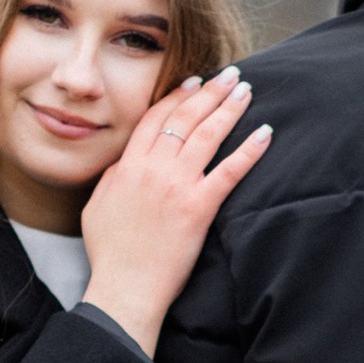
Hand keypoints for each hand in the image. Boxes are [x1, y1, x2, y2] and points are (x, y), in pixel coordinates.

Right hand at [80, 71, 270, 357]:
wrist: (124, 287)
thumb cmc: (110, 254)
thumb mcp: (98, 206)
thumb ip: (114, 177)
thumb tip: (126, 161)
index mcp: (128, 166)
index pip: (156, 119)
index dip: (177, 96)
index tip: (193, 82)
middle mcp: (154, 169)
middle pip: (186, 118)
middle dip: (210, 92)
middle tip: (230, 75)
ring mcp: (178, 186)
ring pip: (208, 135)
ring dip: (230, 109)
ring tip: (246, 91)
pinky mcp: (199, 207)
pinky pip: (230, 171)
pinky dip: (249, 150)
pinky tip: (265, 134)